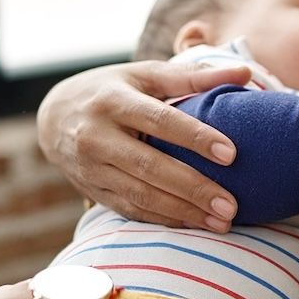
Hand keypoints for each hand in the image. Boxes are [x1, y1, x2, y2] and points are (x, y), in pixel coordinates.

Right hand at [37, 61, 251, 231]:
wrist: (53, 115)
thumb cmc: (111, 89)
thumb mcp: (144, 74)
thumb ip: (193, 76)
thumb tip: (246, 73)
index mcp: (113, 101)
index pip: (160, 121)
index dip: (195, 137)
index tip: (231, 154)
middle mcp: (97, 136)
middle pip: (150, 166)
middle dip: (194, 188)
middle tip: (231, 205)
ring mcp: (91, 168)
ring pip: (140, 195)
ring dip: (183, 212)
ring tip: (222, 222)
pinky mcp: (93, 191)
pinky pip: (130, 210)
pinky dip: (163, 219)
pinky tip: (194, 224)